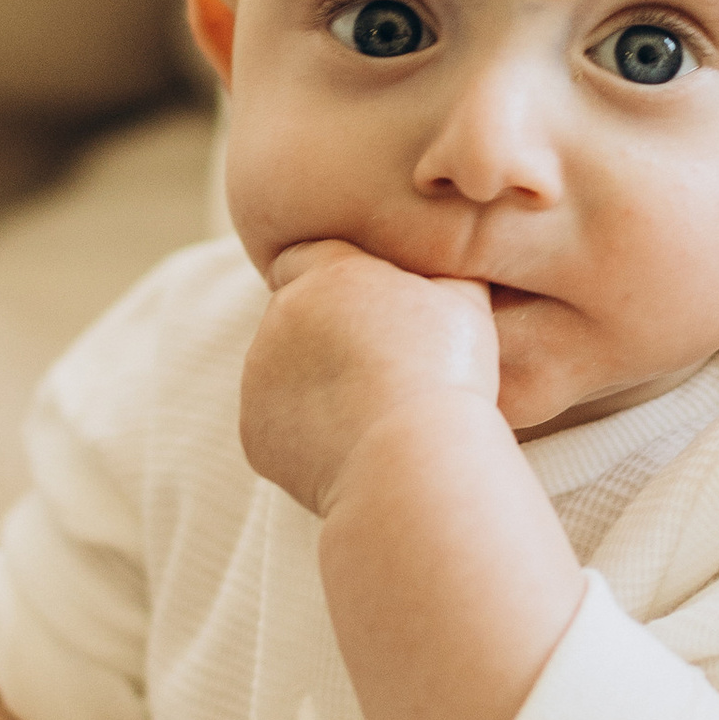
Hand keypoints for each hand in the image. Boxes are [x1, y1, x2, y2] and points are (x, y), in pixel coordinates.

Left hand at [238, 240, 502, 517]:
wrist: (413, 462)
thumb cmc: (447, 378)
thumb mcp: (464, 303)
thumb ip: (439, 267)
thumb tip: (439, 261)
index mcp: (328, 275)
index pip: (308, 256)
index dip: (334, 280)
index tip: (362, 307)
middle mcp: (281, 316)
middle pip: (295, 314)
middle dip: (325, 332)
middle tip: (376, 365)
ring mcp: (259, 375)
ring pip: (284, 369)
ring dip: (315, 382)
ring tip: (370, 410)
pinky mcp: (254, 429)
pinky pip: (280, 423)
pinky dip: (307, 432)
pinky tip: (352, 445)